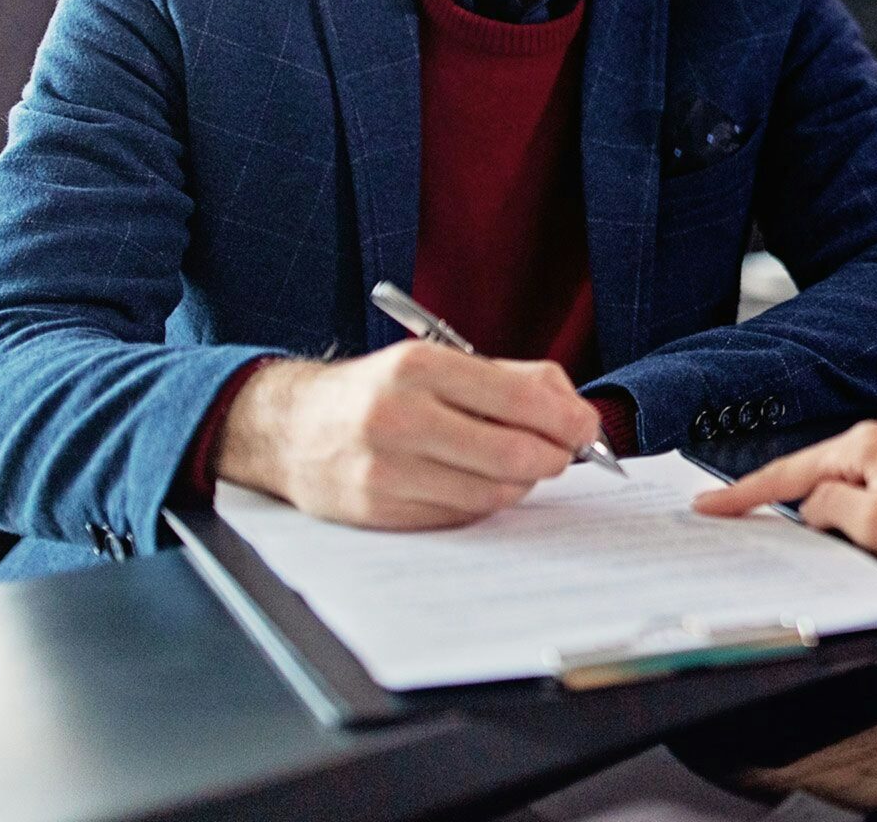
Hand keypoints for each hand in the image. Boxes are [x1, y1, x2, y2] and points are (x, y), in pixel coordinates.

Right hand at [218, 342, 599, 528]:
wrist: (291, 428)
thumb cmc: (381, 392)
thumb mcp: (440, 361)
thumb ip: (515, 379)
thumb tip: (576, 413)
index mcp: (420, 367)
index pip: (521, 400)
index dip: (568, 420)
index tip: (585, 429)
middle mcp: (399, 416)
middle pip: (514, 454)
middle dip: (554, 457)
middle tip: (561, 454)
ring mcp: (386, 469)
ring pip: (494, 492)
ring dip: (521, 482)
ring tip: (514, 464)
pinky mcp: (379, 511)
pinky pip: (462, 515)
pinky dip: (482, 501)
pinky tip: (471, 481)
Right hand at [693, 412, 876, 585]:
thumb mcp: (876, 529)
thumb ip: (830, 509)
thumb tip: (814, 504)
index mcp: (868, 444)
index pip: (791, 473)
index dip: (746, 493)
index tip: (712, 504)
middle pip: (826, 470)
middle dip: (797, 499)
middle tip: (760, 522)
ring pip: (862, 475)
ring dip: (847, 504)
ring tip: (844, 538)